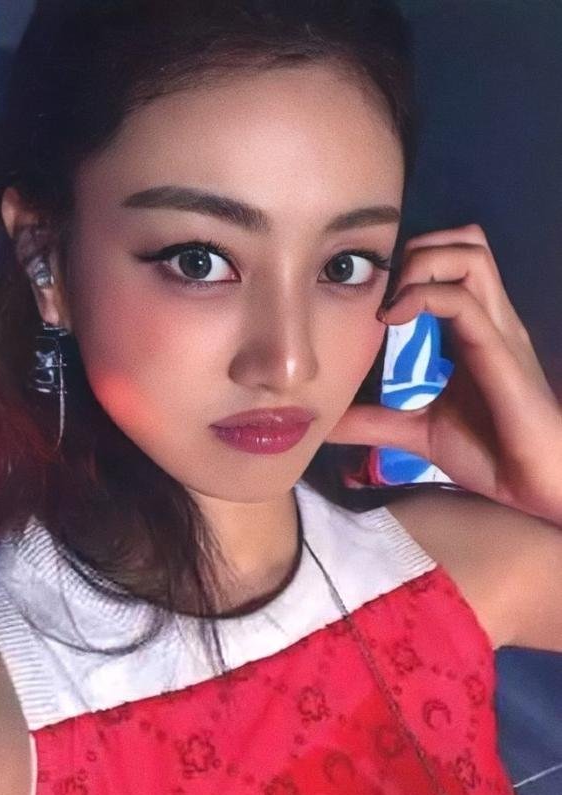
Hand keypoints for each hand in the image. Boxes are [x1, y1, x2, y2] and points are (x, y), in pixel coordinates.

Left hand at [327, 224, 561, 525]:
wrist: (535, 486)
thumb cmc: (492, 456)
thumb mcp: (419, 432)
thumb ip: (377, 422)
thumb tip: (328, 422)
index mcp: (475, 330)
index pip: (453, 262)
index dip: (411, 262)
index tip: (371, 296)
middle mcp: (491, 319)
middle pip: (467, 241)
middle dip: (418, 248)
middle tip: (383, 288)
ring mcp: (499, 330)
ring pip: (471, 254)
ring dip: (422, 263)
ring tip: (390, 302)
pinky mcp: (500, 351)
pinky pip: (463, 300)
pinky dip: (423, 296)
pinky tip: (393, 320)